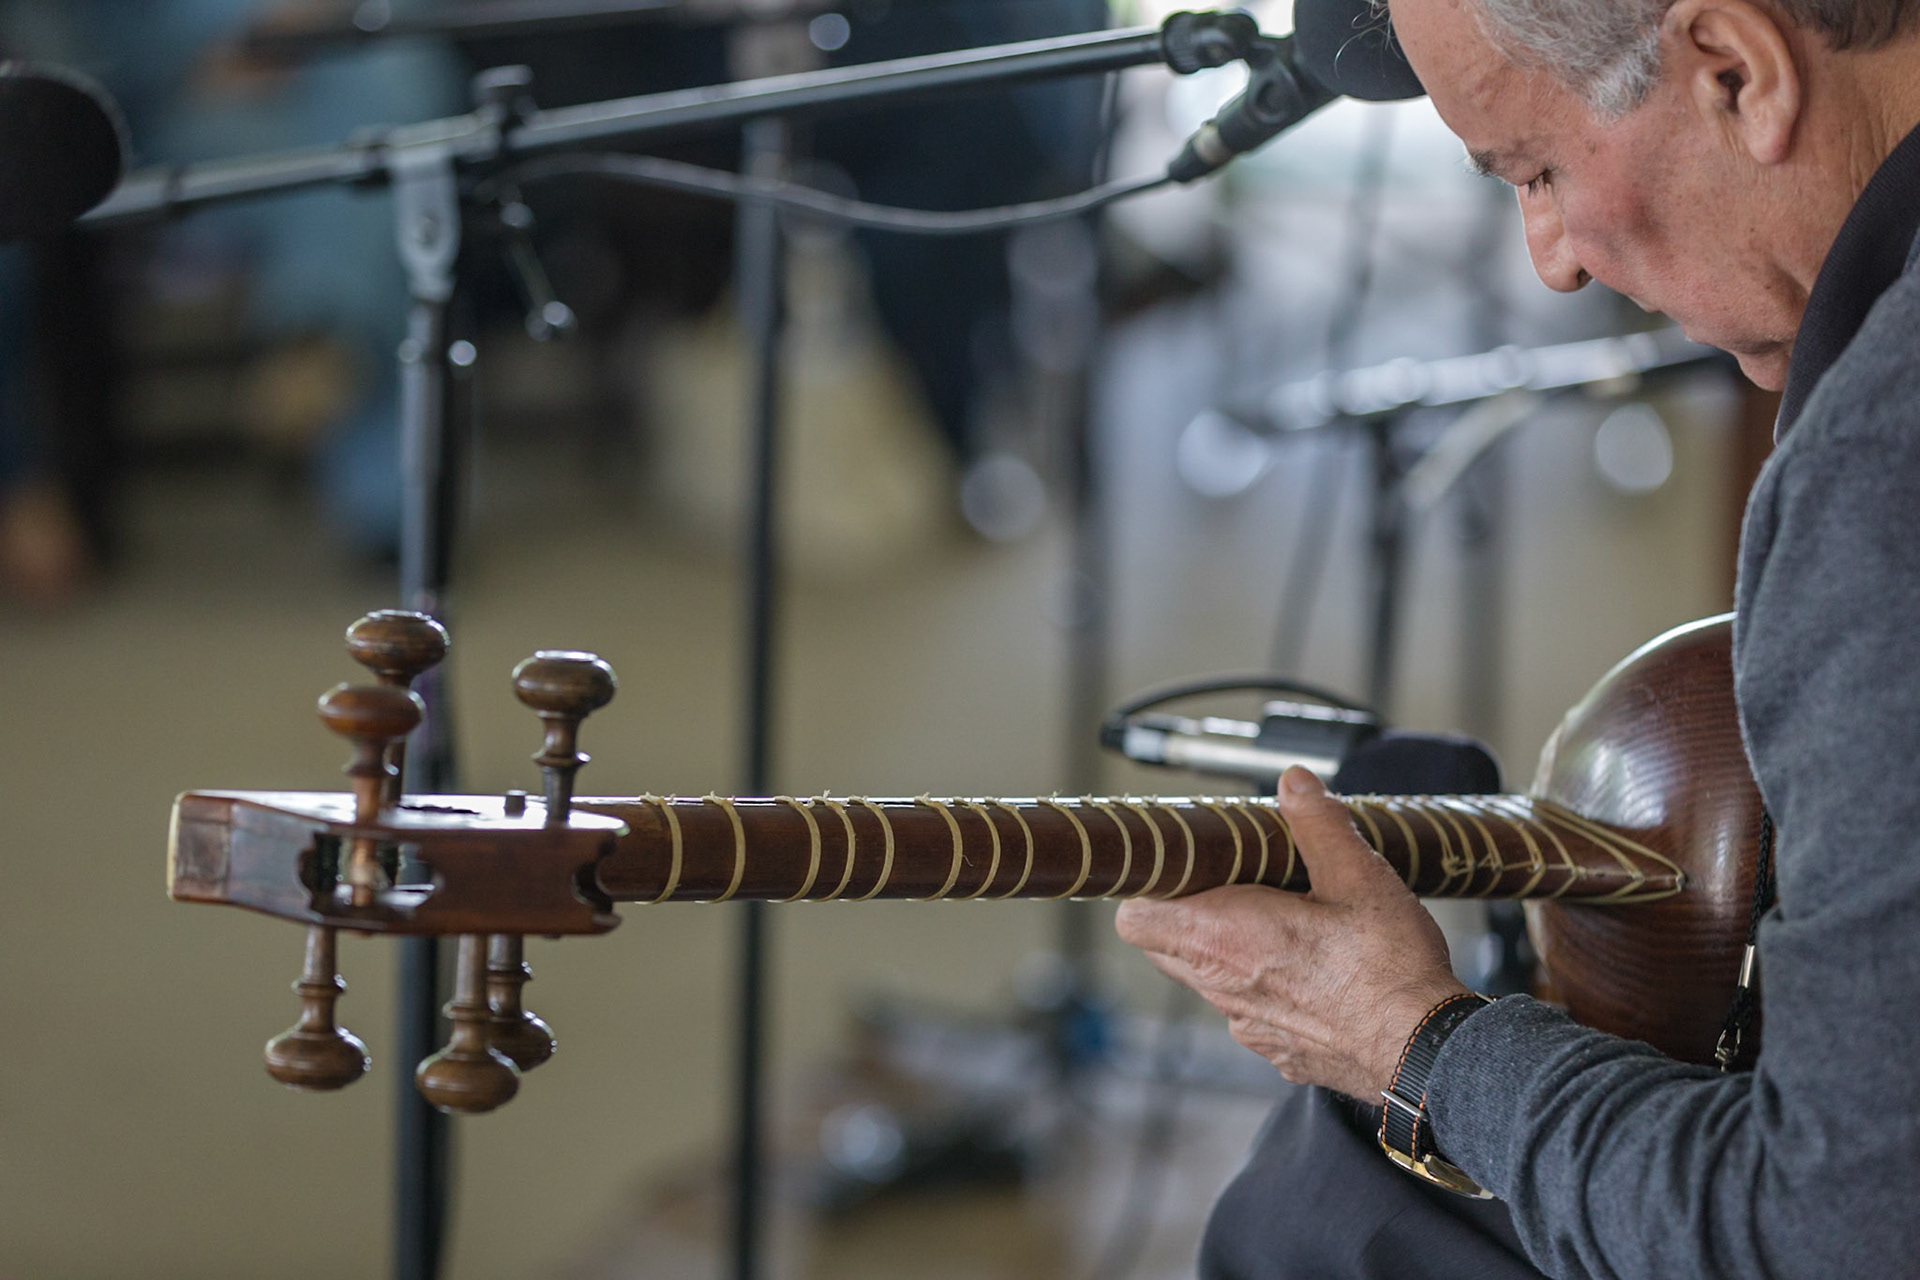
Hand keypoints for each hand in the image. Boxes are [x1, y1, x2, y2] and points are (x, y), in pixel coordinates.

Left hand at [1114, 767, 1467, 1098]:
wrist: (1425, 1053)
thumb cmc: (1389, 970)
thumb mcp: (1357, 876)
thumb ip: (1317, 824)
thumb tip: (1293, 783)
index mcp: (1223, 937)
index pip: (1135, 918)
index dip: (1148, 889)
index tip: (1177, 867)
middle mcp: (1223, 987)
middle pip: (1162, 948)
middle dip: (1182, 913)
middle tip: (1231, 884)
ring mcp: (1248, 1026)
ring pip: (1207, 980)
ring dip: (1224, 950)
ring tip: (1278, 923)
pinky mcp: (1279, 1050)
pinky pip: (1248, 1011)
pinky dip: (1263, 987)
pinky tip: (1310, 970)